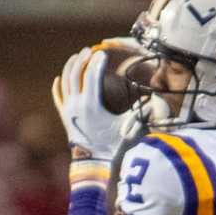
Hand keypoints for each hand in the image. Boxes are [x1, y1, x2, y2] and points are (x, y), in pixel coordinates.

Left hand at [51, 40, 140, 159]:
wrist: (95, 164)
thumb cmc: (114, 144)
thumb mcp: (128, 126)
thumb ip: (140, 111)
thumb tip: (158, 100)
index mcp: (91, 105)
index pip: (91, 75)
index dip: (97, 63)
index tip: (103, 55)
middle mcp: (76, 106)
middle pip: (75, 74)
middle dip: (82, 60)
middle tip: (90, 51)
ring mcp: (67, 111)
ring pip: (64, 82)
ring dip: (70, 67)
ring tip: (77, 57)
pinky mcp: (64, 117)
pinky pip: (57, 97)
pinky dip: (57, 86)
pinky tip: (59, 78)